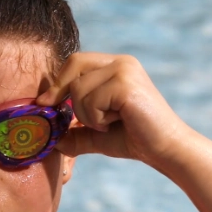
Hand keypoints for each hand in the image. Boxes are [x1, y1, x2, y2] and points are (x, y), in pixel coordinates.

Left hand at [36, 53, 191, 164]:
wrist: (165, 149)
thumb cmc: (135, 139)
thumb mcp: (97, 133)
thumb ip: (74, 132)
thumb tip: (49, 138)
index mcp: (116, 66)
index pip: (75, 62)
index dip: (58, 82)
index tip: (46, 103)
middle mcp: (121, 62)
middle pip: (73, 67)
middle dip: (64, 94)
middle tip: (70, 117)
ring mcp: (125, 70)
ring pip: (78, 88)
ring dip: (86, 115)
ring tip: (108, 124)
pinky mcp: (126, 84)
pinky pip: (91, 100)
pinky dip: (96, 119)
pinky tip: (117, 123)